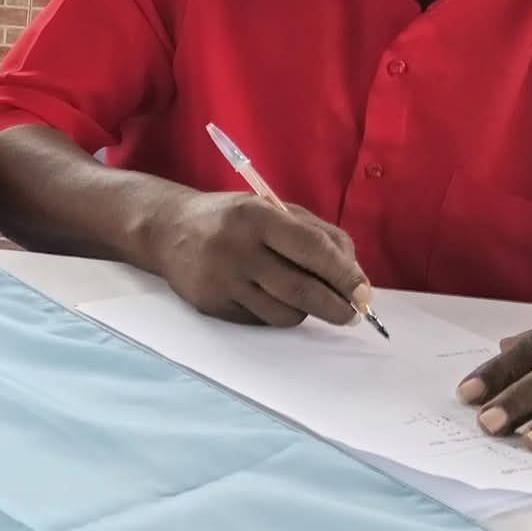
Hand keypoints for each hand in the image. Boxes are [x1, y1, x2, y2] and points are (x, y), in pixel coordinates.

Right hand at [139, 188, 371, 327]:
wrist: (167, 229)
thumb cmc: (233, 219)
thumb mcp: (273, 210)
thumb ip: (318, 235)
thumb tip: (355, 278)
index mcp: (256, 216)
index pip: (312, 249)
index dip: (344, 274)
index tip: (364, 292)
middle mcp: (236, 248)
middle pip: (301, 290)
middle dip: (336, 307)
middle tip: (351, 313)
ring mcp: (221, 280)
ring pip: (284, 314)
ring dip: (305, 311)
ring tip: (304, 298)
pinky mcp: (211, 305)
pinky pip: (260, 320)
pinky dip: (275, 313)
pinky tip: (267, 296)